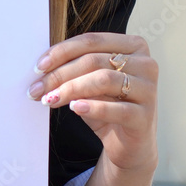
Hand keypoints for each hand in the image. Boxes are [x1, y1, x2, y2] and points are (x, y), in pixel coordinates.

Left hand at [28, 32, 158, 173]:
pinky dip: (92, 107)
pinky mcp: (146, 116)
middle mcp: (146, 64)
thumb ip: (74, 68)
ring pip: (103, 80)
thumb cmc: (107, 105)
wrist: (129, 145)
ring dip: (70, 89)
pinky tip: (74, 108)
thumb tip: (41, 67)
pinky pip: (116, 109)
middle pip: (93, 60)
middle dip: (60, 74)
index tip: (38, 67)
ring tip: (50, 100)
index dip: (61, 52)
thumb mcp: (89, 82)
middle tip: (37, 89)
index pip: (91, 41)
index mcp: (133, 46)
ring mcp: (149, 90)